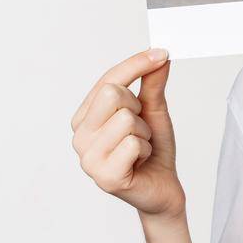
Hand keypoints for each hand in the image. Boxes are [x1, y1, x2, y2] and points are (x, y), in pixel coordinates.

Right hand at [70, 48, 186, 219]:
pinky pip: (133, 144)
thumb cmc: (153, 150)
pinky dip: (146, 150)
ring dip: (145, 133)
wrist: (162, 189)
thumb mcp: (153, 112)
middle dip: (138, 107)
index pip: (108, 80)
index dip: (136, 64)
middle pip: (112, 93)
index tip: (162, 53)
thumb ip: (152, 84)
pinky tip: (140, 163)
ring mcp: (88, 158)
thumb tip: (159, 56)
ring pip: (126, 119)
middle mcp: (80, 135)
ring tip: (141, 148)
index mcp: (85, 116)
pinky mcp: (104, 176)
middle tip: (142, 128)